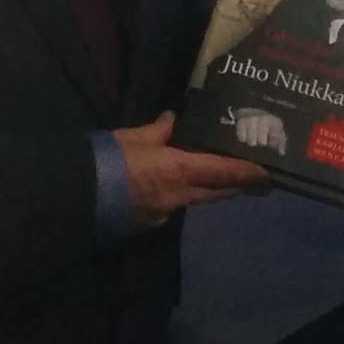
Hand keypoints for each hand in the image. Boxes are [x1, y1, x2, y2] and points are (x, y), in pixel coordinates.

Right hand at [114, 115, 269, 227]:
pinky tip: (172, 186)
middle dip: (234, 185)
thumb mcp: (132, 136)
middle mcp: (178, 197)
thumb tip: (172, 119)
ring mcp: (163, 214)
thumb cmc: (107, 160)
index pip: (223, 172)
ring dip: (206, 190)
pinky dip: (178, 196)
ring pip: (194, 200)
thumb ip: (157, 130)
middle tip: (253, 178)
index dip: (247, 173)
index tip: (268, 175)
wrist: (76, 196)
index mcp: (179, 171)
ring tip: (214, 177)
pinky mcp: (148, 223)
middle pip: (216, 192)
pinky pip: (172, 207)